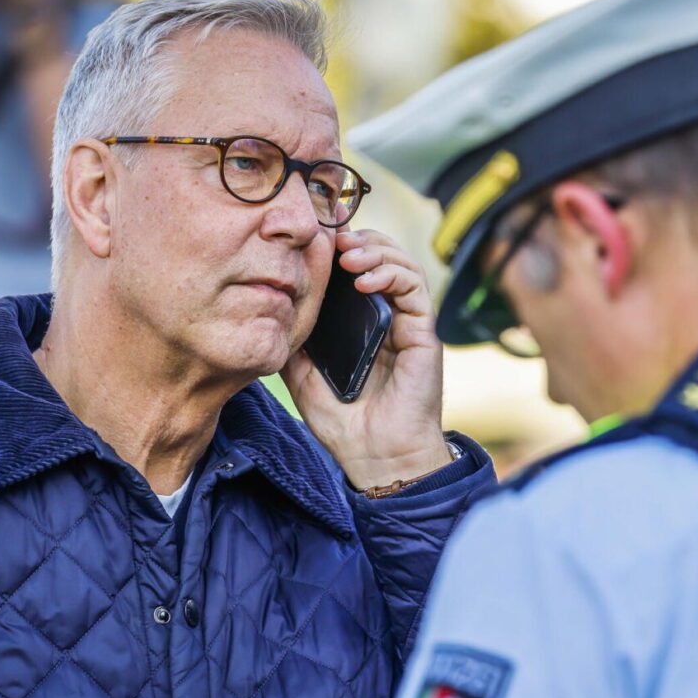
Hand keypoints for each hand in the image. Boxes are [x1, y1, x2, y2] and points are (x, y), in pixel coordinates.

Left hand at [281, 230, 452, 490]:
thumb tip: (272, 309)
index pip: (356, 268)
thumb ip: (294, 342)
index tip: (313, 240)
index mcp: (362, 322)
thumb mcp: (302, 376)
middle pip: (382, 255)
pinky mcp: (425, 332)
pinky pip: (415, 288)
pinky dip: (391, 274)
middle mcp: (388, 316)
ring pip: (402, 263)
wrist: (375, 458)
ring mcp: (408, 323)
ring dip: (375, 250)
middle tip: (332, 239)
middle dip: (358, 239)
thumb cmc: (344, 423)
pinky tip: (363, 280)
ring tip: (347, 254)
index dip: (339, 247)